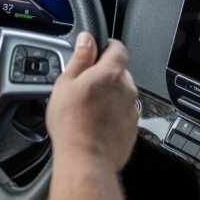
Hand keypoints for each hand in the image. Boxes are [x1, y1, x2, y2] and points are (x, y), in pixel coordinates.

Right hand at [46, 32, 137, 171]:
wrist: (86, 160)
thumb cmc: (72, 123)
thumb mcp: (66, 83)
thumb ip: (80, 58)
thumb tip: (87, 39)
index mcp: (111, 73)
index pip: (118, 48)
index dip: (108, 46)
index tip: (97, 51)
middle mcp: (127, 89)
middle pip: (120, 72)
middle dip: (104, 75)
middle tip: (83, 86)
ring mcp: (132, 110)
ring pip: (121, 94)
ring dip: (109, 96)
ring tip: (87, 109)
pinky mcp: (132, 128)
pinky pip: (123, 114)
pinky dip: (112, 115)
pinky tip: (94, 123)